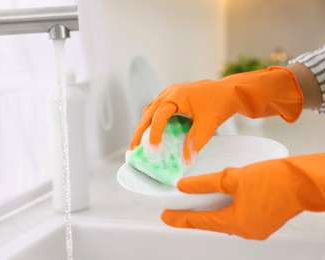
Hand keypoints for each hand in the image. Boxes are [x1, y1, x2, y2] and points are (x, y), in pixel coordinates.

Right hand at [130, 66, 302, 161]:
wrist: (229, 91)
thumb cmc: (219, 104)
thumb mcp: (208, 124)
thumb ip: (195, 141)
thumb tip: (185, 160)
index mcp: (176, 96)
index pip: (159, 116)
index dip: (155, 132)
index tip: (153, 147)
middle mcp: (169, 93)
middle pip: (148, 113)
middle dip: (140, 131)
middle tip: (134, 148)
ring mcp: (169, 94)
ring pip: (150, 110)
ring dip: (144, 125)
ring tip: (139, 142)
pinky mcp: (172, 98)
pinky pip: (156, 109)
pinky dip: (151, 121)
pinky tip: (151, 132)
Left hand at [161, 154, 324, 239]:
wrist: (304, 181)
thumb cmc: (275, 179)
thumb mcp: (233, 178)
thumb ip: (206, 184)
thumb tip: (186, 187)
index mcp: (236, 222)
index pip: (200, 221)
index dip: (181, 218)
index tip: (166, 216)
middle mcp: (246, 230)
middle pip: (212, 223)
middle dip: (194, 216)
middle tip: (178, 210)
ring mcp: (256, 228)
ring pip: (225, 220)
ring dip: (210, 213)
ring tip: (195, 205)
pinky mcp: (264, 221)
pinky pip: (237, 217)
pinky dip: (225, 210)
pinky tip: (219, 202)